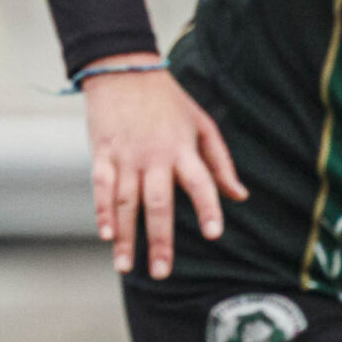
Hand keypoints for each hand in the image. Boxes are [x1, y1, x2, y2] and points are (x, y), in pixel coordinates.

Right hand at [82, 55, 245, 276]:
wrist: (123, 69)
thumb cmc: (168, 100)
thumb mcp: (202, 124)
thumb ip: (220, 162)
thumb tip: (240, 196)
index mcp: (182, 148)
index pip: (199, 181)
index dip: (207, 207)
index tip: (213, 233)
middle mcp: (154, 155)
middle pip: (158, 203)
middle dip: (159, 240)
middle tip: (161, 273)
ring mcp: (126, 155)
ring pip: (125, 202)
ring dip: (125, 236)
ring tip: (125, 267)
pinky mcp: (102, 152)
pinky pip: (101, 186)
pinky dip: (101, 211)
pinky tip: (104, 234)